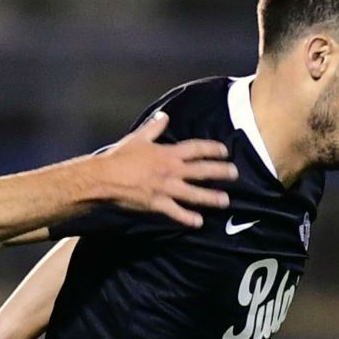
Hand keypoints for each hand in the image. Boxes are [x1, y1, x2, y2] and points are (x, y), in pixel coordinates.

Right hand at [96, 112, 234, 226]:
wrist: (104, 177)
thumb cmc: (120, 157)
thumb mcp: (138, 138)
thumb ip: (154, 127)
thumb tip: (164, 116)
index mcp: (167, 152)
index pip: (196, 148)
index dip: (212, 149)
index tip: (224, 151)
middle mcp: (171, 170)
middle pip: (201, 170)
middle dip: (220, 172)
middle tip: (234, 174)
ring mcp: (165, 188)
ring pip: (193, 193)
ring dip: (211, 197)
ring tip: (225, 201)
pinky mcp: (157, 203)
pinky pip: (176, 212)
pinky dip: (187, 217)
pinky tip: (198, 222)